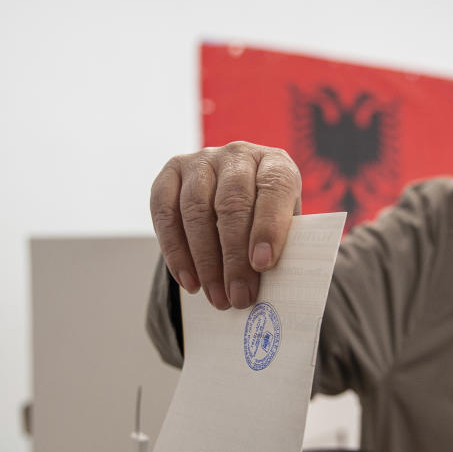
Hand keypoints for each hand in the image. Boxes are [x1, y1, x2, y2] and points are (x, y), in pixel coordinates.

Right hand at [150, 141, 301, 309]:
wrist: (238, 199)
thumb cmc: (269, 220)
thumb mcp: (286, 227)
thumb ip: (283, 246)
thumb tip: (273, 285)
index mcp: (276, 163)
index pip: (274, 189)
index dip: (268, 227)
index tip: (263, 265)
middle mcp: (238, 154)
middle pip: (232, 204)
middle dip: (234, 257)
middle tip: (238, 296)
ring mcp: (202, 160)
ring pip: (196, 210)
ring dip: (205, 261)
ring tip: (216, 297)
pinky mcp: (171, 172)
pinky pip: (165, 213)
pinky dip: (175, 252)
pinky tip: (189, 281)